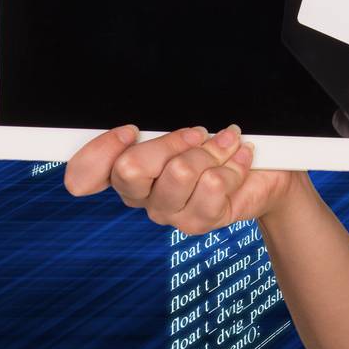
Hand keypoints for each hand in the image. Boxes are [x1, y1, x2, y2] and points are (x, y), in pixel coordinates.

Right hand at [64, 124, 304, 234]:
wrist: (266, 170)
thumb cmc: (219, 142)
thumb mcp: (185, 127)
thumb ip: (158, 127)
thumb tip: (141, 125)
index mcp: (126, 169)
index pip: (82, 176)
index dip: (100, 151)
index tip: (131, 130)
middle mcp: (141, 196)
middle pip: (130, 169)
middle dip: (171, 141)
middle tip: (198, 134)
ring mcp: (169, 212)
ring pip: (178, 172)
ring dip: (211, 150)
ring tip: (227, 144)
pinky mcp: (199, 222)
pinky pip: (211, 184)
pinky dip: (233, 163)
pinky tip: (240, 160)